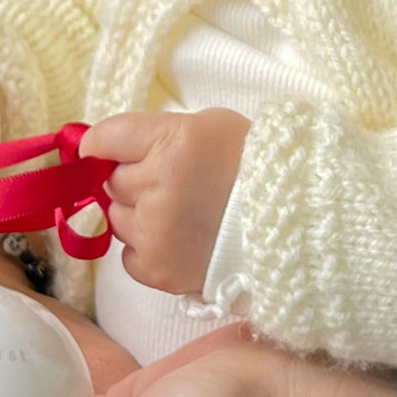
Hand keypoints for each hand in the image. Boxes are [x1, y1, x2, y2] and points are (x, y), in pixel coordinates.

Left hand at [79, 109, 250, 293]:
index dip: (100, 143)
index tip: (102, 149)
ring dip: (138, 214)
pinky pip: (129, 256)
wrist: (296, 223)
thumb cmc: (254, 166)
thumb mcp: (210, 126)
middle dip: (132, 179)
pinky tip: (179, 240)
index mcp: (171, 143)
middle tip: (169, 182)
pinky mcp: (159, 270)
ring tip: (180, 214)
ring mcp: (155, 232)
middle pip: (112, 181)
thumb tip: (107, 146)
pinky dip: (147, 249)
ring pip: (118, 218)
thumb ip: (157, 133)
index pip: (105, 138)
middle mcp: (157, 187)